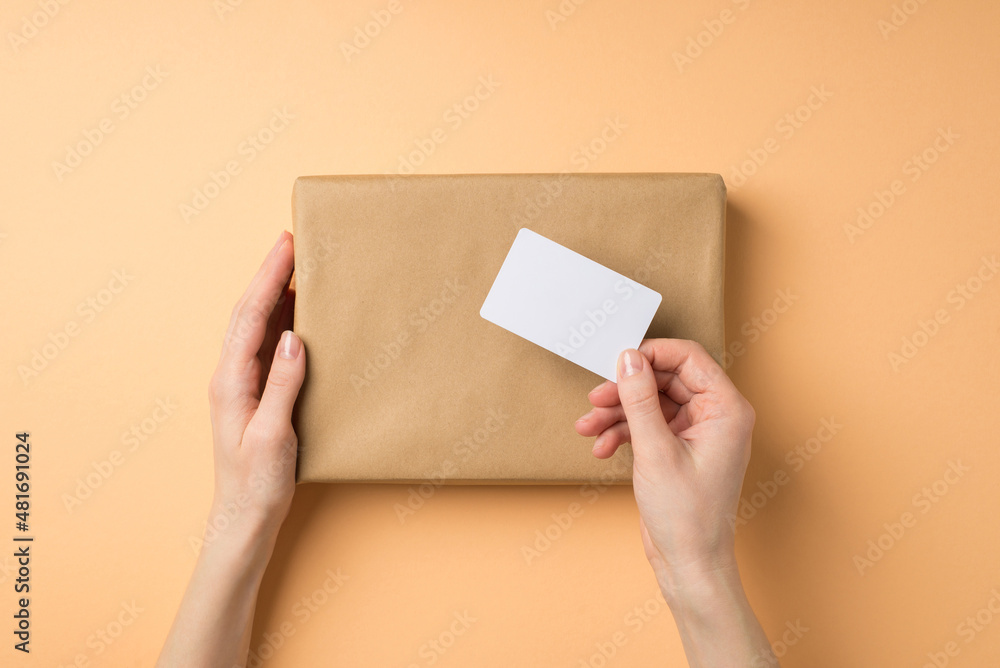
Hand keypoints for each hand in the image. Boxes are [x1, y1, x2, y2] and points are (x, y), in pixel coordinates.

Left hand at [158, 231, 306, 667]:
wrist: (244, 518)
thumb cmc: (255, 484)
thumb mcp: (271, 436)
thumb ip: (281, 386)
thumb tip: (294, 338)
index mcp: (230, 381)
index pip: (250, 317)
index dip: (268, 277)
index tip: (286, 245)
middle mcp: (231, 375)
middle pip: (250, 312)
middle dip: (269, 273)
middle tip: (292, 241)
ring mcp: (242, 383)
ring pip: (257, 325)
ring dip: (275, 293)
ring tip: (298, 266)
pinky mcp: (256, 393)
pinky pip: (267, 345)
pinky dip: (282, 321)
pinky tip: (299, 313)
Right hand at [575, 339, 754, 587]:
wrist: (689, 564)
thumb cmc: (688, 516)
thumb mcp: (656, 451)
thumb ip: (640, 400)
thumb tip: (628, 359)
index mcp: (726, 409)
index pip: (689, 358)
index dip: (651, 355)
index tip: (618, 361)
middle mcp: (715, 416)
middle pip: (665, 379)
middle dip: (626, 390)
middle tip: (595, 398)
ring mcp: (696, 432)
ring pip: (651, 403)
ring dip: (618, 413)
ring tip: (588, 427)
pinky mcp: (678, 448)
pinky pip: (648, 425)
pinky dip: (623, 432)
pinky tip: (601, 447)